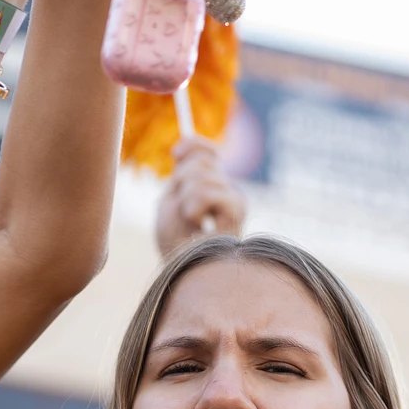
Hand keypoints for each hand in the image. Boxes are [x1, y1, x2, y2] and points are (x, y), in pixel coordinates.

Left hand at [155, 136, 244, 254]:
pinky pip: (206, 192)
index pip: (209, 153)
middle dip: (181, 182)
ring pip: (200, 175)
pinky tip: (198, 225)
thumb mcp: (172, 199)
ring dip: (184, 199)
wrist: (183, 268)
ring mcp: (235, 199)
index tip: (176, 152)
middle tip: (183, 210)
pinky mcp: (237, 210)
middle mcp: (229, 190)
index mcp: (213, 187)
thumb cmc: (175, 241)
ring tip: (190, 222)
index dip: (194, 146)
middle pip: (202, 160)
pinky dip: (192, 208)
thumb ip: (182, 172)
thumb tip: (185, 141)